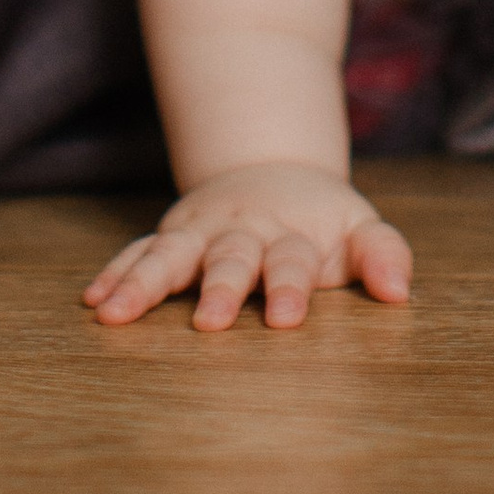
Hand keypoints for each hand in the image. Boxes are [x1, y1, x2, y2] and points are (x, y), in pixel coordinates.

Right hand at [83, 165, 412, 333]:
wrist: (273, 172)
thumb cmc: (322, 222)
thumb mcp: (360, 229)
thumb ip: (383, 255)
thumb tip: (400, 291)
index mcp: (290, 234)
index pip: (290, 261)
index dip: (290, 288)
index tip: (286, 320)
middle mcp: (240, 232)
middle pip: (228, 259)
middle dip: (219, 288)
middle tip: (209, 322)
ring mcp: (200, 233)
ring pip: (169, 255)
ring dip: (143, 284)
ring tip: (114, 315)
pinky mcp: (171, 236)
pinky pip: (138, 252)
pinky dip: (116, 273)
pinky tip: (94, 299)